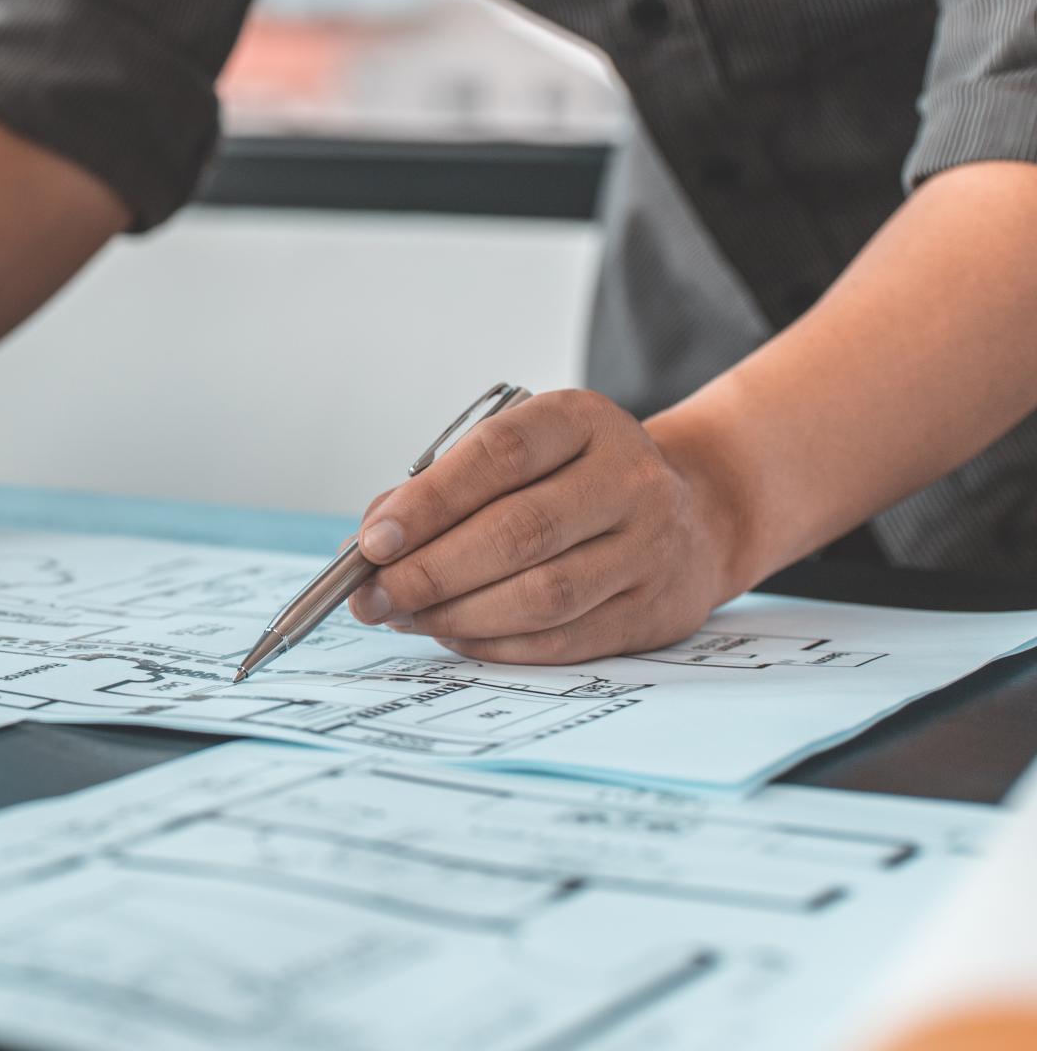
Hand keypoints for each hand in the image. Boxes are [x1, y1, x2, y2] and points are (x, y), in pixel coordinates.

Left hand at [342, 390, 754, 663]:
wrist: (696, 512)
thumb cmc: (574, 479)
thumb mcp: (520, 454)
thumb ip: (442, 487)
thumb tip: (370, 543)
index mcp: (583, 421)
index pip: (498, 455)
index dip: (428, 502)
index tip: (372, 541)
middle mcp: (628, 478)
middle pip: (518, 532)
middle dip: (430, 571)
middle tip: (372, 596)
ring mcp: (651, 547)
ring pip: (543, 594)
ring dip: (457, 615)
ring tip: (404, 617)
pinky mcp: (655, 610)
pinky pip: (564, 639)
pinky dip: (495, 644)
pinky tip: (452, 636)